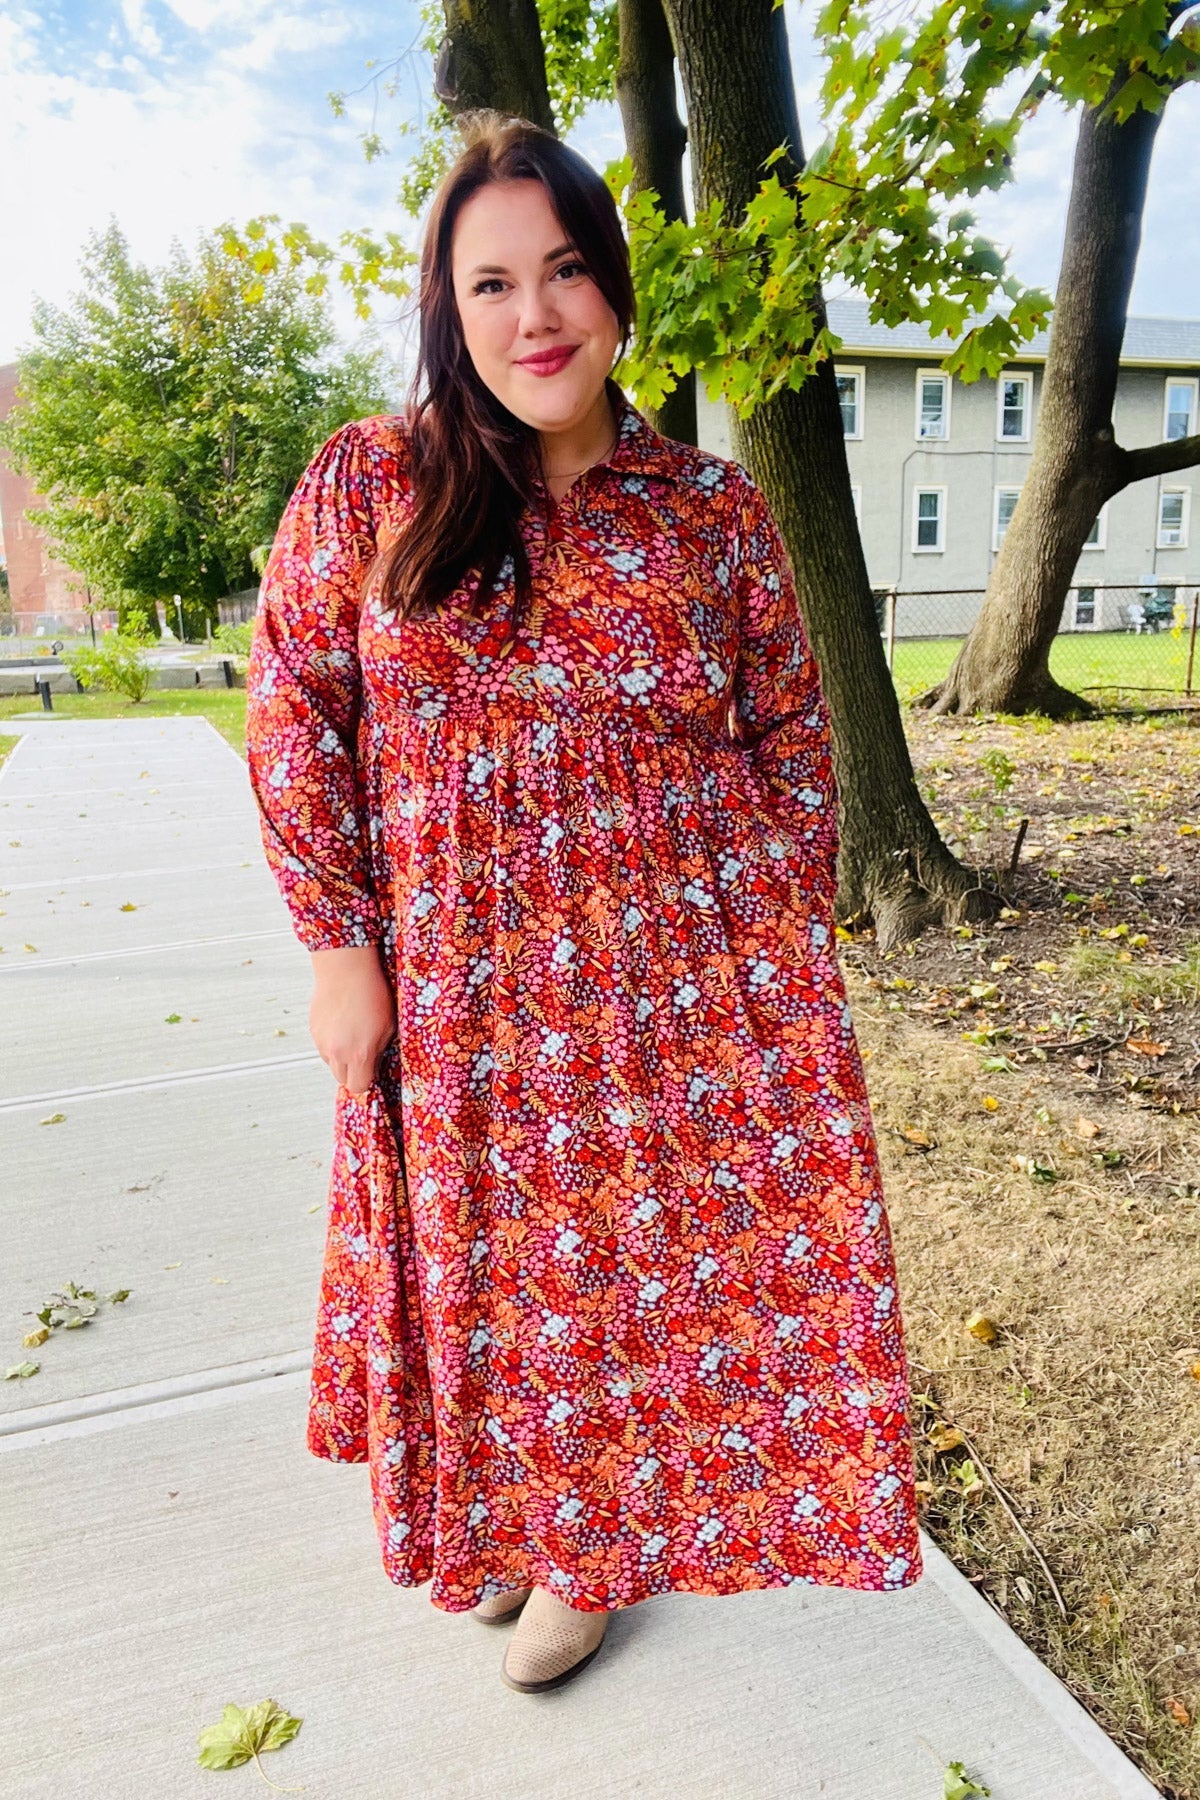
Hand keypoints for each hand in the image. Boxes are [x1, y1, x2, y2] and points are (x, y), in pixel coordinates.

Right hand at [308, 945, 395, 1097]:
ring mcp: (322, 1041)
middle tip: (364, 1055)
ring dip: (341, 1057)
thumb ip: (380, 1050)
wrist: (346, 968)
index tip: (372, 1072)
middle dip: (353, 1072)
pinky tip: (343, 1025)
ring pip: (331, 1063)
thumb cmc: (371, 991)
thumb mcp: (388, 1025)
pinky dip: (332, 1042)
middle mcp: (337, 1052)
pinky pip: (323, 1046)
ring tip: (353, 1035)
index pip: (359, 1087)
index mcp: (359, 1054)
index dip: (367, 1081)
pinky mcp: (313, 1029)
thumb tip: (376, 1063)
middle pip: (342, 1079)